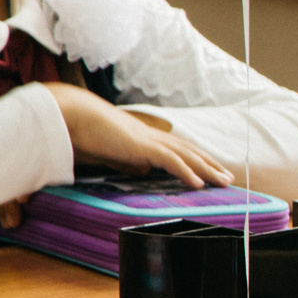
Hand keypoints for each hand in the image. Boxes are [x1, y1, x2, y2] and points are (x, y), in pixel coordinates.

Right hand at [44, 82, 232, 187]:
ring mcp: (147, 140)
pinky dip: (186, 171)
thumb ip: (128, 161)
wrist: (68, 114)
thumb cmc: (83, 132)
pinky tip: (199, 183)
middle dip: (210, 165)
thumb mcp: (110, 152)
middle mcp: (150, 136)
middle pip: (188, 151)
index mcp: (143, 138)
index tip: (210, 171)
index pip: (177, 149)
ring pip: (186, 155)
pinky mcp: (141, 145)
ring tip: (224, 181)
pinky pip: (170, 160)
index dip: (196, 160)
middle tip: (228, 177)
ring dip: (207, 169)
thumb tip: (142, 170)